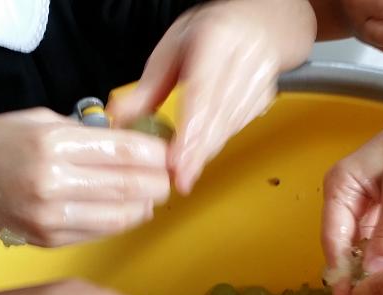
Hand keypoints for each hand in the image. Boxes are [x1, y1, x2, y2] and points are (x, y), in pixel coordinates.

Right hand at [0, 108, 170, 246]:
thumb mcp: (36, 119)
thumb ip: (84, 131)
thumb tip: (131, 140)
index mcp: (52, 144)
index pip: (124, 152)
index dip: (157, 154)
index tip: (170, 152)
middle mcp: (52, 182)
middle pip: (129, 186)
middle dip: (159, 182)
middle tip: (170, 175)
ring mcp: (50, 216)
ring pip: (121, 215)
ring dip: (145, 205)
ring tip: (152, 194)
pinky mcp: (49, 240)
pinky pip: (100, 232)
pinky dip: (122, 221)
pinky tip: (128, 210)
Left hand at [108, 0, 316, 193]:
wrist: (254, 26)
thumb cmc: (209, 34)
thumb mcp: (172, 50)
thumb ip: (146, 89)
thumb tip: (118, 119)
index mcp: (217, 38)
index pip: (203, 92)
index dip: (191, 131)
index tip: (177, 162)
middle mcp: (244, 58)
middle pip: (219, 115)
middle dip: (197, 152)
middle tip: (178, 180)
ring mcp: (258, 80)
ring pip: (230, 126)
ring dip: (206, 152)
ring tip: (184, 173)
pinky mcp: (263, 99)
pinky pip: (236, 128)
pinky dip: (216, 143)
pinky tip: (201, 154)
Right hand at [323, 106, 382, 294]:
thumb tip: (375, 275)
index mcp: (340, 187)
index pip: (333, 237)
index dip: (339, 272)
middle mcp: (345, 197)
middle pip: (341, 245)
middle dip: (349, 276)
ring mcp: (364, 205)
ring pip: (358, 247)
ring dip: (364, 272)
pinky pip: (375, 243)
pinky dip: (380, 261)